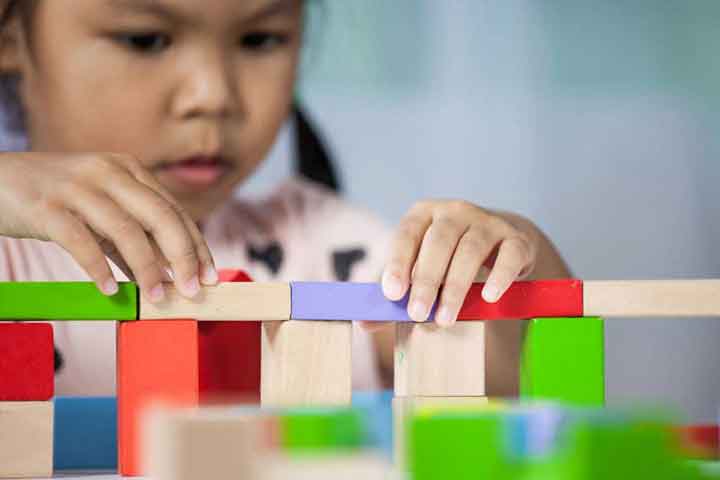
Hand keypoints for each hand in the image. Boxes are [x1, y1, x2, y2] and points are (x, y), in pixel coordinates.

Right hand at [0, 152, 217, 301]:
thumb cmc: (52, 199)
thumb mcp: (98, 212)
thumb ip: (128, 240)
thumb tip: (163, 275)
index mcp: (127, 169)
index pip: (174, 210)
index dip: (196, 244)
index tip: (210, 275)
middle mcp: (108, 172)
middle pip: (160, 216)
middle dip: (183, 256)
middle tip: (194, 289)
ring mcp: (77, 187)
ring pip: (126, 230)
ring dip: (148, 268)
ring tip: (158, 297)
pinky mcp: (46, 206)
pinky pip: (81, 241)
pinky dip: (99, 268)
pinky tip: (109, 290)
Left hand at [381, 200, 537, 326]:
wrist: (503, 243)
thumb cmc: (450, 259)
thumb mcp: (421, 270)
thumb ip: (396, 296)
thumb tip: (363, 323)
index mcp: (424, 215)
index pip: (407, 234)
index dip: (398, 263)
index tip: (391, 294)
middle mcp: (454, 211)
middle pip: (439, 242)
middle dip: (426, 280)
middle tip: (417, 313)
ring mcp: (487, 222)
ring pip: (470, 250)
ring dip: (456, 286)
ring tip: (446, 319)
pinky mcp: (516, 239)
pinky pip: (509, 255)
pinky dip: (499, 276)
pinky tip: (489, 297)